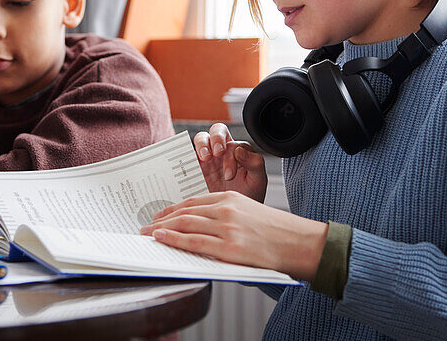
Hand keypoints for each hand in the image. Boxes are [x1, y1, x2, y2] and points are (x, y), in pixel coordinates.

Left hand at [141, 192, 326, 281]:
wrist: (302, 244)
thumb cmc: (277, 232)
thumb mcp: (249, 212)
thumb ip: (224, 216)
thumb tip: (197, 226)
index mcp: (230, 199)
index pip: (192, 202)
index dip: (171, 210)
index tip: (157, 216)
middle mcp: (226, 210)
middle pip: (184, 212)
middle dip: (161, 219)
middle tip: (145, 226)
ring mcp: (227, 228)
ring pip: (185, 225)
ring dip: (162, 229)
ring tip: (148, 234)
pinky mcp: (230, 248)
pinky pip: (194, 242)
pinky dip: (174, 239)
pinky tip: (162, 239)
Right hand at [193, 124, 267, 201]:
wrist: (232, 216)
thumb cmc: (248, 197)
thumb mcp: (258, 182)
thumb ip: (255, 163)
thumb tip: (240, 151)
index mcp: (239, 152)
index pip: (233, 144)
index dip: (230, 157)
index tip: (229, 176)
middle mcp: (223, 151)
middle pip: (217, 130)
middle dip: (216, 138)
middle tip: (216, 154)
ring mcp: (208, 158)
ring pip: (202, 138)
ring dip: (202, 144)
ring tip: (204, 158)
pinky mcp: (195, 167)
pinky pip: (187, 155)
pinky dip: (186, 155)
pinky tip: (190, 165)